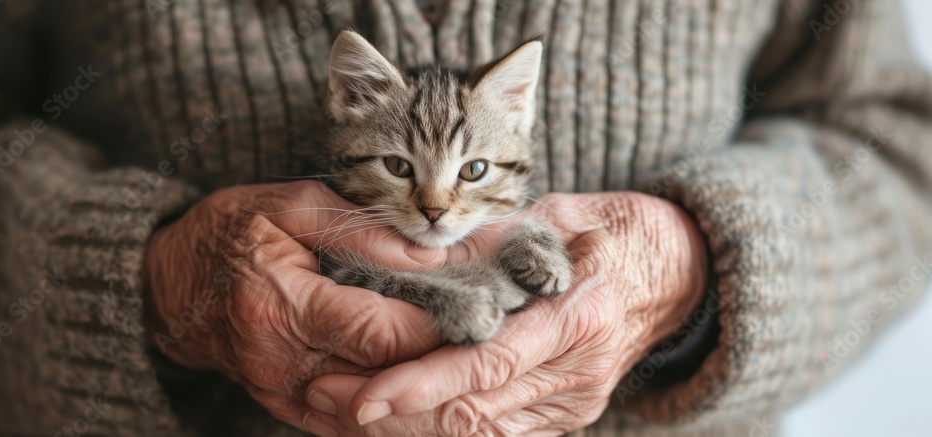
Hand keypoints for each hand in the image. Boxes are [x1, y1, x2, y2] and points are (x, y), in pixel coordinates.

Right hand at [141, 181, 475, 425]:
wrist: (166, 284)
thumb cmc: (230, 232)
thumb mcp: (290, 205)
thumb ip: (361, 230)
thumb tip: (430, 255)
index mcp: (279, 303)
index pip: (375, 331)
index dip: (433, 328)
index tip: (478, 313)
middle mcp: (278, 359)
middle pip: (380, 375)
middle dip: (438, 358)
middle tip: (484, 336)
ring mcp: (278, 390)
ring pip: (370, 407)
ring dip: (419, 388)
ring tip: (462, 361)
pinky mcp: (281, 405)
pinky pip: (346, 420)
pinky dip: (386, 407)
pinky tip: (419, 386)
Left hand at [290, 192, 708, 435]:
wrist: (678, 273)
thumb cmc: (611, 233)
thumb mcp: (555, 218)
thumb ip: (488, 244)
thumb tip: (414, 257)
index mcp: (577, 316)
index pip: (487, 364)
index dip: (422, 386)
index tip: (362, 397)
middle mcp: (577, 371)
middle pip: (474, 412)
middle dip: (394, 416)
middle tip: (324, 400)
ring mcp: (575, 401)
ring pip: (481, 433)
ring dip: (408, 429)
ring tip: (339, 411)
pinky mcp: (567, 414)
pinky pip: (498, 434)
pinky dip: (442, 430)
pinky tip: (393, 420)